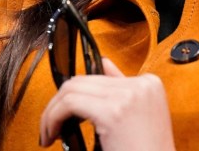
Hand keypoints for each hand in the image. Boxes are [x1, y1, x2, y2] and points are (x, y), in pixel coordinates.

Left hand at [40, 58, 175, 150]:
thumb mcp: (139, 117)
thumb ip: (122, 89)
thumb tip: (103, 64)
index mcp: (149, 83)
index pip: (100, 76)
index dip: (77, 95)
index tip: (64, 114)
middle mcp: (141, 84)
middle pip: (84, 80)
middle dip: (59, 102)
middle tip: (50, 125)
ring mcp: (128, 95)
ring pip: (73, 89)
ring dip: (52, 111)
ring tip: (49, 132)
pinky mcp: (113, 111)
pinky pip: (70, 104)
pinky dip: (53, 117)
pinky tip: (52, 134)